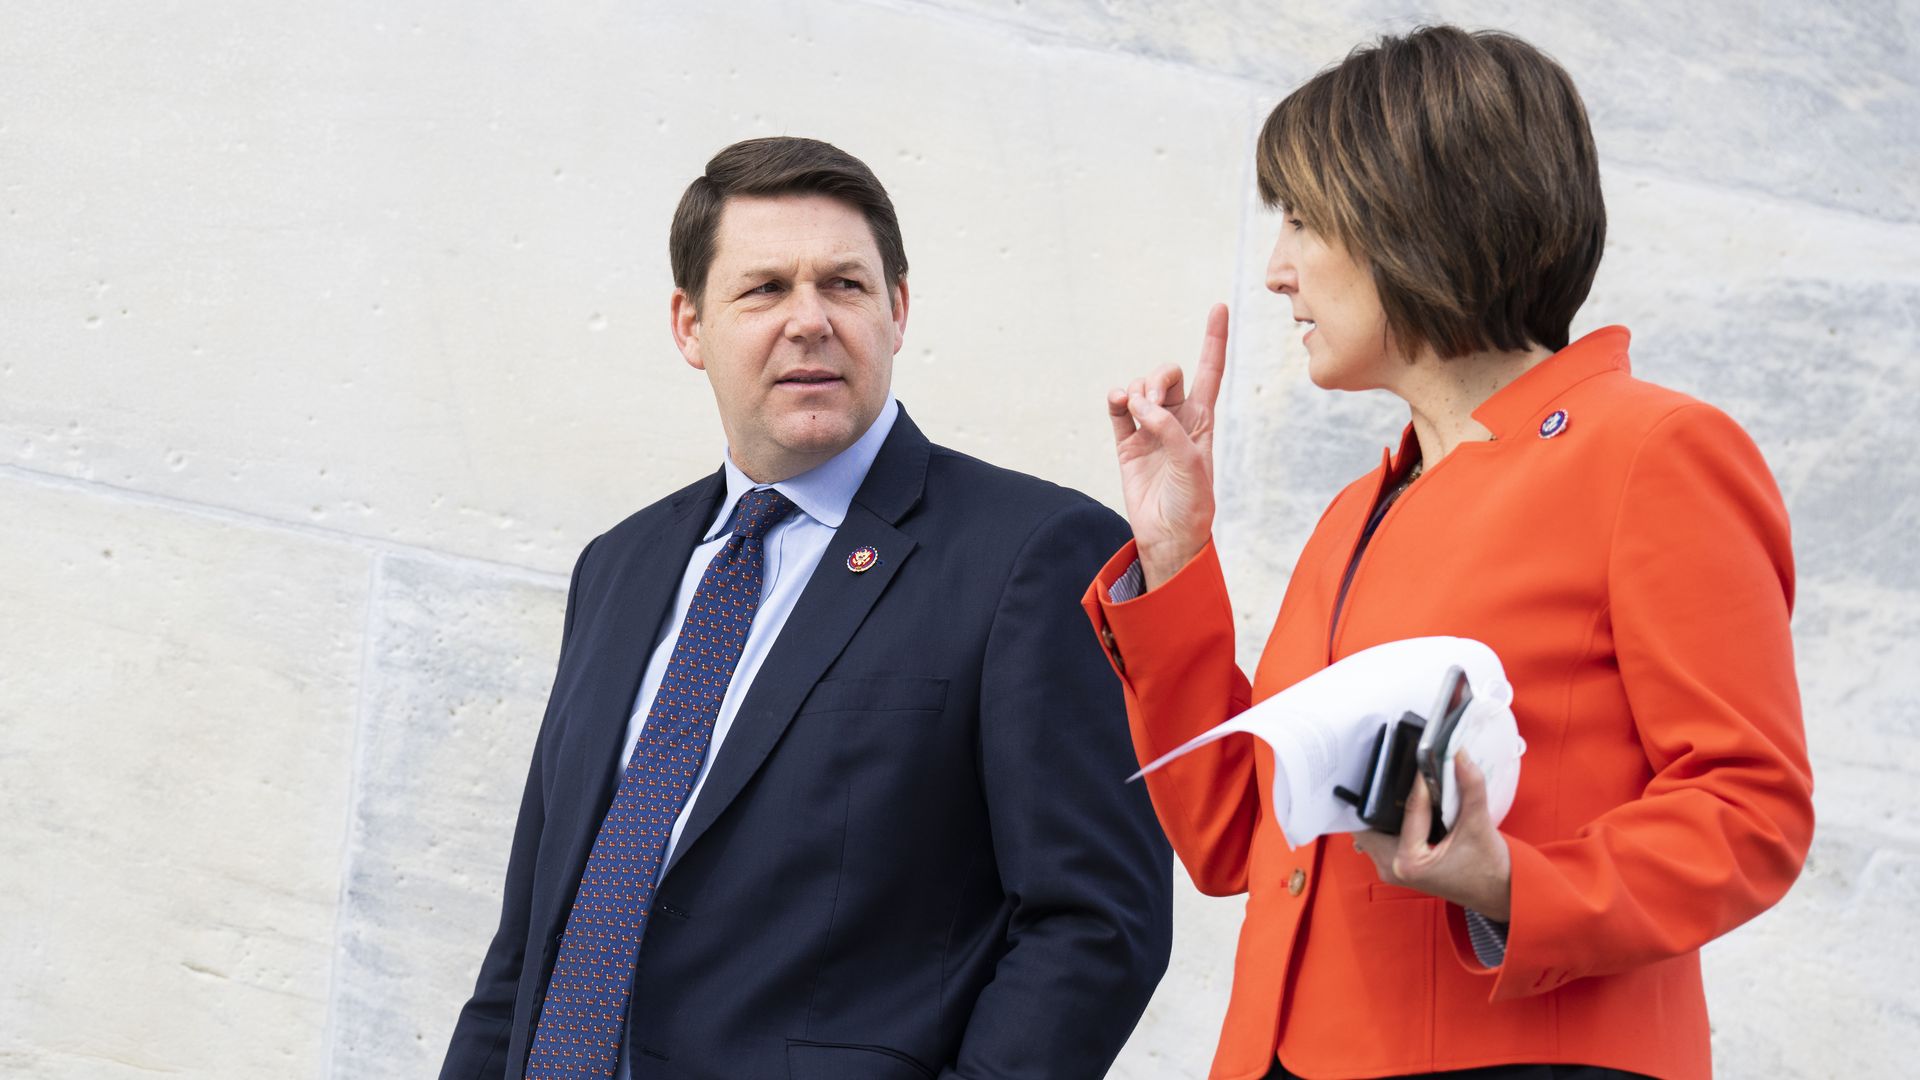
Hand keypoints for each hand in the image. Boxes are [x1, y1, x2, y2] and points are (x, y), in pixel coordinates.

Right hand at [1107, 304, 1228, 588]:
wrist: (1168, 535)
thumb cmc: (1192, 502)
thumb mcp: (1192, 464)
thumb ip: (1169, 430)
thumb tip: (1139, 406)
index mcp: (1203, 420)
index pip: (1210, 371)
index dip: (1214, 339)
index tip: (1218, 307)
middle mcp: (1176, 419)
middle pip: (1167, 374)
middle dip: (1159, 378)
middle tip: (1152, 402)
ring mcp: (1149, 429)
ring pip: (1140, 389)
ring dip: (1137, 392)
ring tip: (1137, 414)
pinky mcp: (1126, 442)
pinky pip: (1118, 409)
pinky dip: (1117, 399)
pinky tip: (1119, 403)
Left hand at [1353, 756, 1512, 920]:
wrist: (1499, 893)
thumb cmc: (1489, 869)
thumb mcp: (1479, 825)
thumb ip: (1470, 787)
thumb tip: (1460, 755)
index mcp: (1408, 862)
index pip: (1407, 809)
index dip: (1417, 783)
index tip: (1424, 760)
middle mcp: (1392, 868)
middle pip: (1371, 821)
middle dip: (1381, 796)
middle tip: (1395, 770)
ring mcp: (1391, 869)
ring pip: (1372, 829)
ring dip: (1382, 808)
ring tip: (1400, 784)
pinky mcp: (1397, 866)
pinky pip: (1381, 837)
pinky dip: (1389, 820)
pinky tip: (1403, 804)